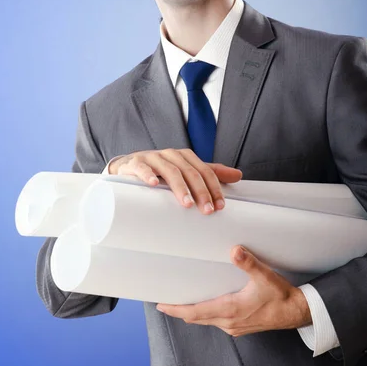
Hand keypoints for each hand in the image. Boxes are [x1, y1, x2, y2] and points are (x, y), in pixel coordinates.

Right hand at [109, 148, 241, 214]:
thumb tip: (239, 175)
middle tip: (207, 211)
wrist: (127, 166)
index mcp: (185, 157)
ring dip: (180, 187)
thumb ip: (211, 173)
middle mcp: (171, 155)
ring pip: (169, 170)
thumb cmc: (160, 171)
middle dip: (201, 191)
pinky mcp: (135, 163)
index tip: (220, 207)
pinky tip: (153, 184)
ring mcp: (152, 158)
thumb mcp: (186, 170)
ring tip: (187, 204)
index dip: (214, 188)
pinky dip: (148, 175)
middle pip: (190, 171)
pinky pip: (142, 167)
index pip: (205, 171)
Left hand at [156, 246, 311, 334]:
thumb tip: (235, 250)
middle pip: (196, 318)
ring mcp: (234, 327)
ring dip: (191, 314)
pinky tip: (204, 306)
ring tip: (179, 304)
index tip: (161, 305)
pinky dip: (204, 315)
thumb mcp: (265, 276)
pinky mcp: (239, 327)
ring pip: (205, 322)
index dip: (176, 309)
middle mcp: (229, 322)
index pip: (196, 312)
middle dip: (178, 311)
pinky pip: (215, 323)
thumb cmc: (280, 296)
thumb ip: (249, 263)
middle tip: (163, 304)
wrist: (296, 312)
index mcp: (230, 309)